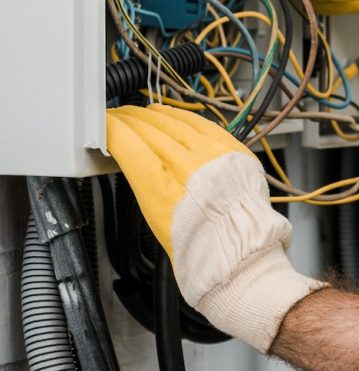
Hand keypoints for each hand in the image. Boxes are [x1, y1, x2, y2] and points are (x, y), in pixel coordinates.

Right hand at [106, 104, 326, 352]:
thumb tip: (135, 158)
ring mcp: (213, 155)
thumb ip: (147, 184)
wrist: (241, 257)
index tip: (105, 125)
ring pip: (176, 122)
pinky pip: (203, 124)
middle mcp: (187, 166)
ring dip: (155, 116)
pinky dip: (183, 118)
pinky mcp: (233, 151)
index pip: (128, 144)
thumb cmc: (199, 252)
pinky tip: (173, 116)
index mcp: (162, 189)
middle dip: (131, 120)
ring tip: (142, 114)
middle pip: (150, 129)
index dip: (113, 130)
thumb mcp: (156, 221)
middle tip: (119, 117)